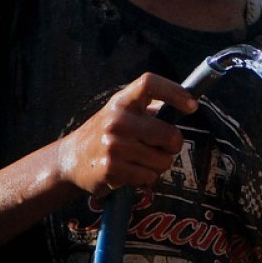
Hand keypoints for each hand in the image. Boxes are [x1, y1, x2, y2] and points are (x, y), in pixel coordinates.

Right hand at [58, 72, 195, 196]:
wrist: (70, 159)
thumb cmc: (106, 133)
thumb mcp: (121, 112)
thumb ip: (150, 109)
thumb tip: (186, 102)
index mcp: (122, 101)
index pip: (150, 84)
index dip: (175, 92)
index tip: (192, 106)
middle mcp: (117, 119)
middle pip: (168, 133)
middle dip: (173, 146)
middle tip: (162, 148)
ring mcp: (113, 144)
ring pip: (162, 160)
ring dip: (158, 165)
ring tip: (140, 161)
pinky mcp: (112, 168)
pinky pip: (148, 177)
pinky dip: (146, 178)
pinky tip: (131, 172)